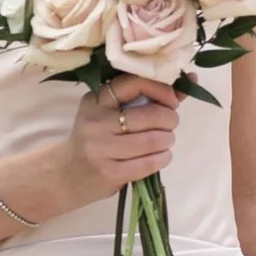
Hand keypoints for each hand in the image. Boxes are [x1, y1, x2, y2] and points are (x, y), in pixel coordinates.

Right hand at [61, 79, 179, 208]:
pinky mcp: (108, 172)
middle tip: (170, 124)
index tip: (171, 100)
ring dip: (168, 140)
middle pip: (150, 115)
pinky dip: (163, 158)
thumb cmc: (97, 139)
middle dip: (170, 119)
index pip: (135, 83)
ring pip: (152, 140)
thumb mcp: (110, 114)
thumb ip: (146, 98)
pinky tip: (162, 156)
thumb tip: (189, 80)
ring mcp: (101, 148)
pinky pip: (148, 163)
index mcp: (97, 100)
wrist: (65, 175)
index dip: (162, 90)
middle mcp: (96, 121)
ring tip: (166, 141)